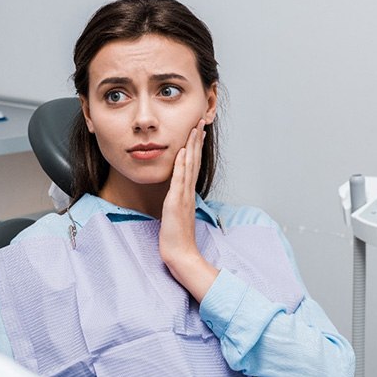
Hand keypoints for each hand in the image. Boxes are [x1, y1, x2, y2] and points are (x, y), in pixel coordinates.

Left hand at [159, 120, 218, 301]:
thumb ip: (178, 203)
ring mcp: (183, 196)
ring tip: (194, 128)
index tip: (197, 131)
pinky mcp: (176, 203)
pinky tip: (182, 151)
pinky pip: (179, 180)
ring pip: (189, 166)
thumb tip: (177, 195)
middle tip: (200, 121)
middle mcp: (188, 192)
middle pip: (194, 161)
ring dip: (192, 146)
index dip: (195, 147)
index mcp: (188, 194)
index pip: (193, 165)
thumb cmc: (177, 238)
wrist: (180, 254)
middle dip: (196, 140)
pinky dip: (181, 165)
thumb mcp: (177, 215)